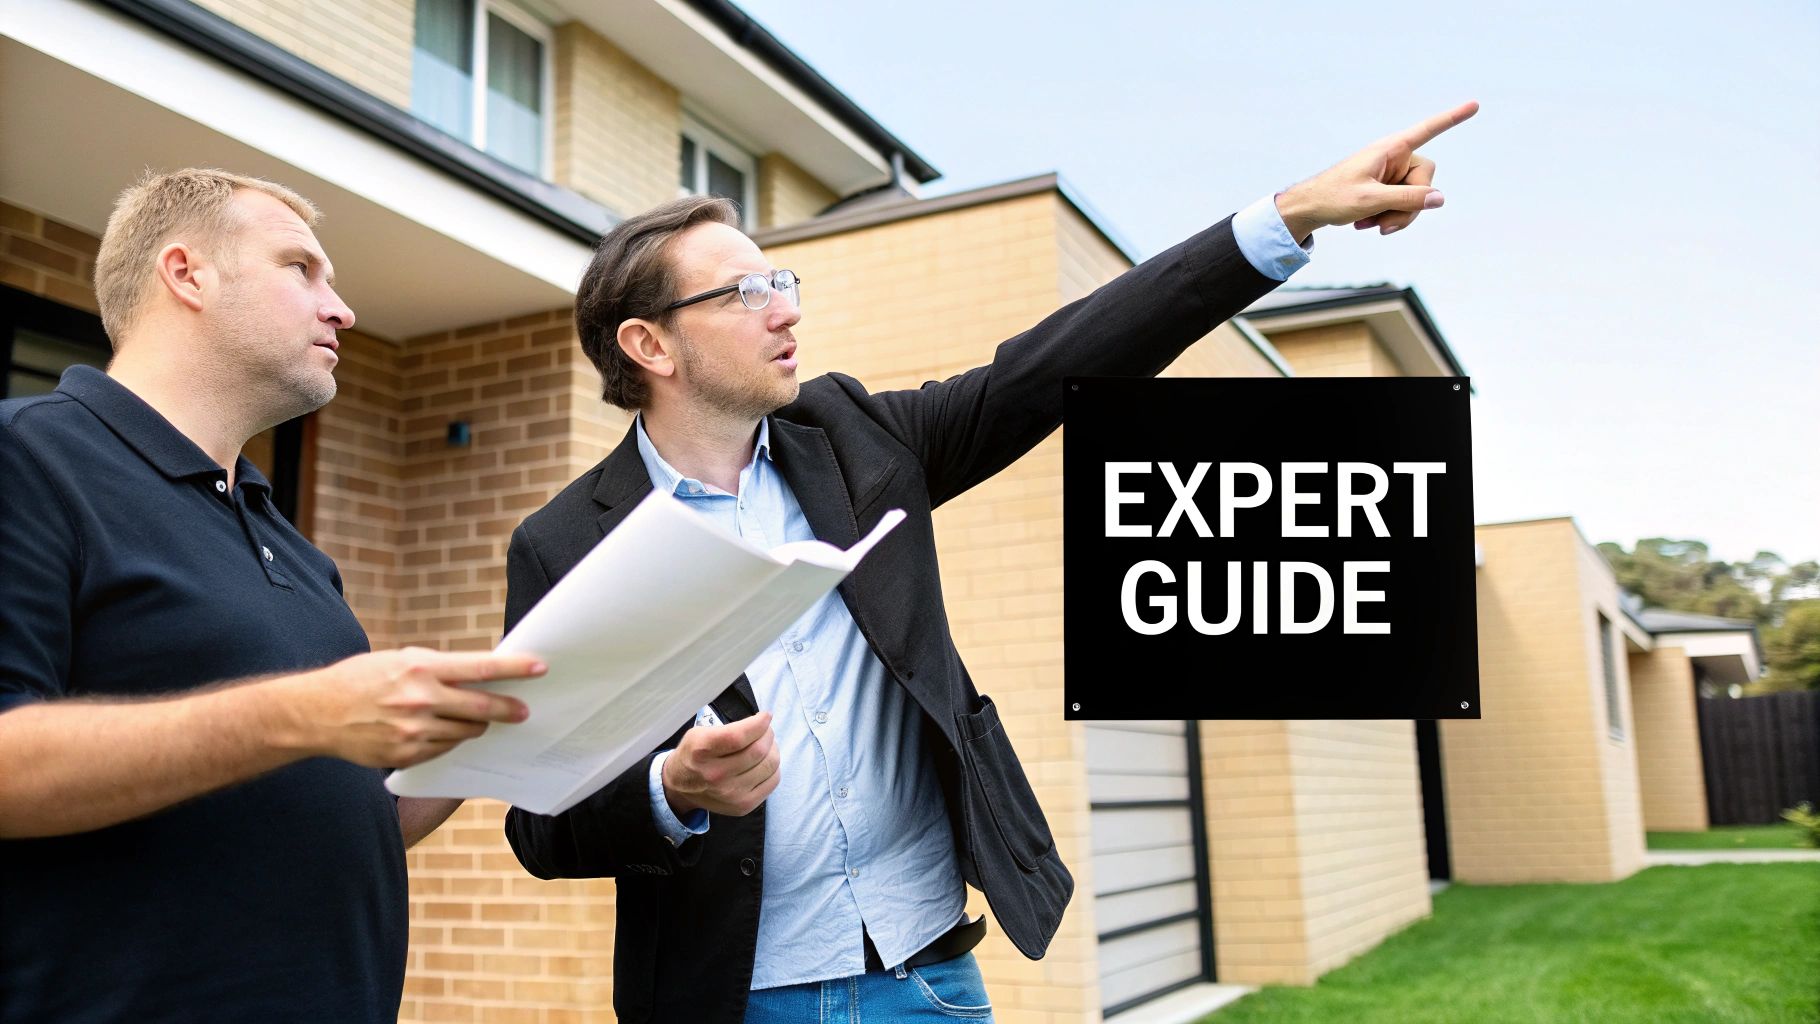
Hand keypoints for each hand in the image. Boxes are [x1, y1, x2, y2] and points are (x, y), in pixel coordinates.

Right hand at [277, 647, 540, 767]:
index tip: (540, 668)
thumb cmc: (361, 678)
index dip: (515, 668)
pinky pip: (444, 749)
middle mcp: (421, 700)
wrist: (317, 712)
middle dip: (508, 709)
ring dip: (476, 725)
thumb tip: (479, 673)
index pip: (480, 668)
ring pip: (465, 732)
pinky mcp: (406, 755)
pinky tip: (443, 731)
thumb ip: (439, 668)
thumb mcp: (400, 660)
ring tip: (478, 719)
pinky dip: (449, 739)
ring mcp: (414, 731)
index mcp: (421, 668)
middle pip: (482, 707)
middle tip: (523, 710)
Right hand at [662, 711, 778, 816]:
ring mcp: (730, 794)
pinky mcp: (743, 805)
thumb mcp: (699, 733)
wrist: (680, 786)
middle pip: (758, 751)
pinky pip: (773, 781)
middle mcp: (715, 775)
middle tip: (765, 730)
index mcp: (702, 751)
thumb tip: (764, 722)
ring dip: (773, 750)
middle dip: (768, 734)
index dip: (759, 724)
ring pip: (770, 765)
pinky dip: (773, 768)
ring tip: (765, 746)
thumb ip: (729, 728)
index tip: (765, 716)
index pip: (738, 736)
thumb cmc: (694, 754)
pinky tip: (763, 763)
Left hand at [1274, 100, 1478, 241]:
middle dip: (1409, 207)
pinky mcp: (1387, 188)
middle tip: (1383, 225)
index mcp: (1390, 149)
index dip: (1451, 119)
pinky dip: (1388, 218)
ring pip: (1417, 198)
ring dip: (1396, 217)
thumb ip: (1407, 199)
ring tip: (1368, 225)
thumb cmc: (1333, 197)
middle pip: (1426, 180)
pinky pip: (1404, 205)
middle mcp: (1394, 158)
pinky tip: (1366, 224)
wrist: (1309, 209)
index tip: (1474, 104)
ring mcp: (1391, 174)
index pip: (1427, 130)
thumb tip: (1440, 198)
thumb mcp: (1371, 201)